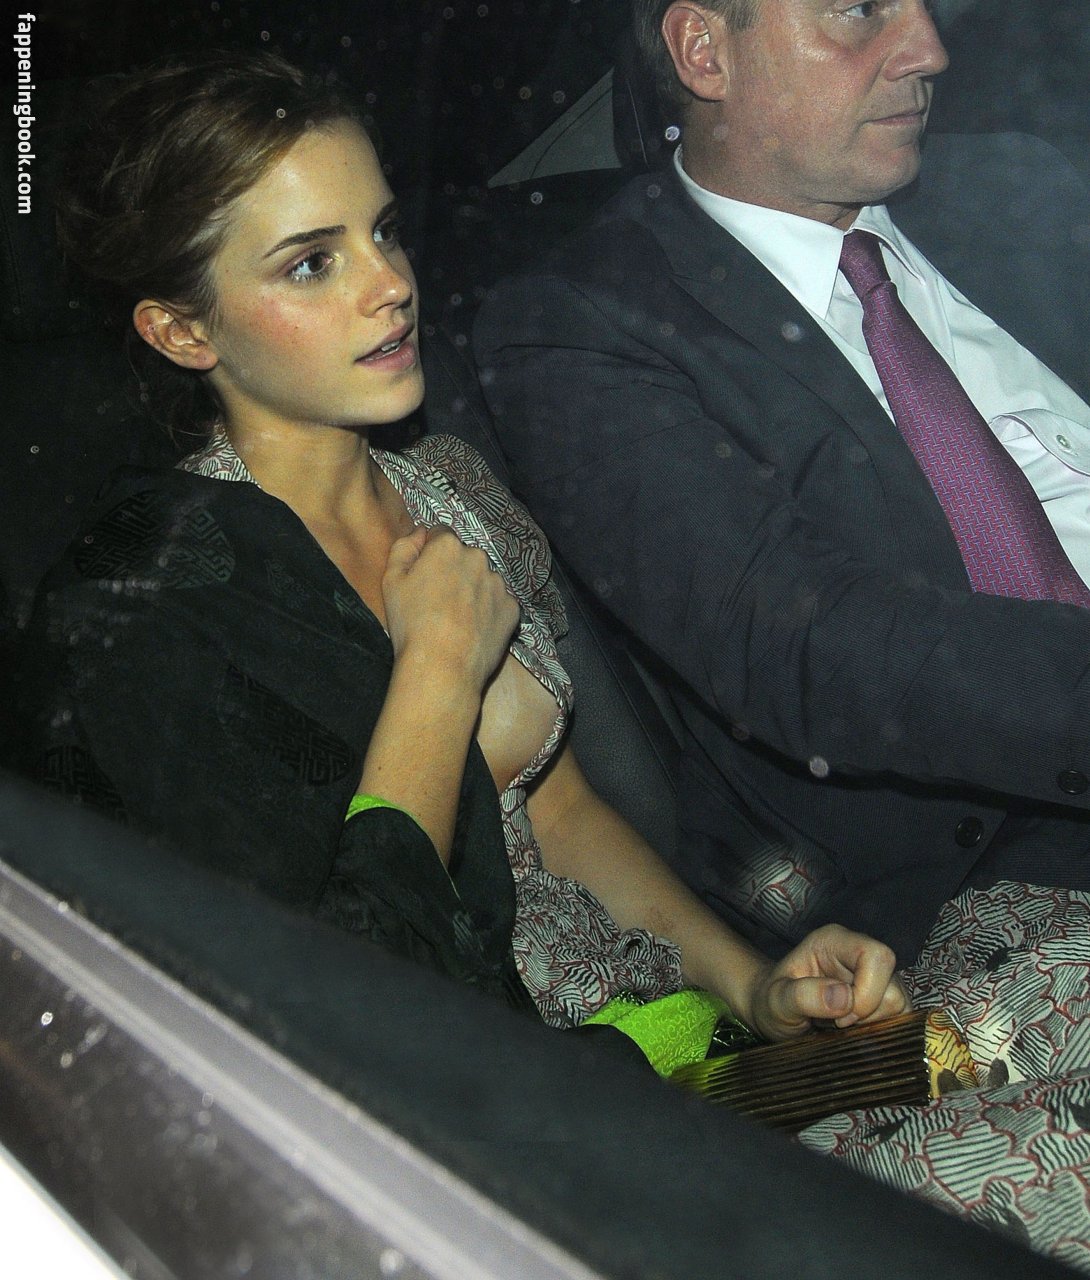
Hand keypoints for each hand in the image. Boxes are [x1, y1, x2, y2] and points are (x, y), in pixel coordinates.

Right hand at [382, 525, 519, 692]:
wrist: (443, 666)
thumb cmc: (411, 623)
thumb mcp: (391, 580)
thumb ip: (404, 547)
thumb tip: (420, 532)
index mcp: (448, 547)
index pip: (441, 535)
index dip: (430, 554)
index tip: (424, 577)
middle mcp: (478, 558)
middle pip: (465, 557)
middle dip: (455, 571)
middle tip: (439, 602)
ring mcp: (499, 584)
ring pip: (484, 580)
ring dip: (473, 591)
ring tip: (457, 620)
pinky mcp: (512, 609)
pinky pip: (499, 604)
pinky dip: (489, 612)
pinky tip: (474, 630)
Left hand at [745, 924, 909, 1041]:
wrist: (773, 1013)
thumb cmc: (771, 1002)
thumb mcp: (776, 1001)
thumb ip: (803, 996)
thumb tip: (844, 998)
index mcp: (834, 942)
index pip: (875, 956)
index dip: (867, 992)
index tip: (840, 1017)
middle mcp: (858, 954)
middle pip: (893, 984)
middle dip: (868, 1015)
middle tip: (836, 1025)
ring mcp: (873, 977)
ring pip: (899, 1004)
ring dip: (871, 1025)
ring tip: (839, 1027)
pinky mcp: (880, 999)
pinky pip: (898, 1019)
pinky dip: (877, 1032)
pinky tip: (851, 1032)